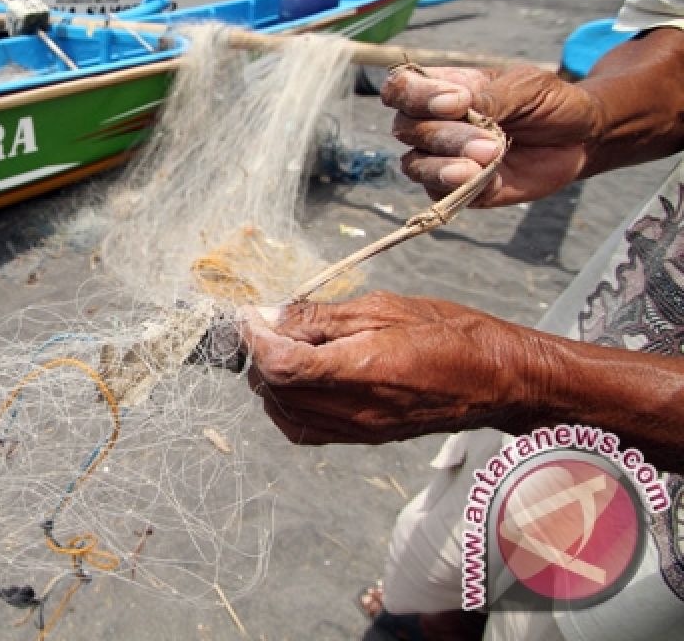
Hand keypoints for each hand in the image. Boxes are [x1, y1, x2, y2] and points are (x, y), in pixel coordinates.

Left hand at [238, 292, 551, 443]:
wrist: (497, 378)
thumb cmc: (449, 333)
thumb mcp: (384, 307)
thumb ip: (323, 317)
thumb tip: (274, 317)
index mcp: (363, 369)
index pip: (283, 365)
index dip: (255, 339)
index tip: (248, 316)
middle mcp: (356, 408)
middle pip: (276, 390)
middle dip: (260, 355)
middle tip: (270, 324)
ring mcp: (358, 428)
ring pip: (284, 412)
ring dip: (271, 379)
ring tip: (288, 345)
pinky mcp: (362, 437)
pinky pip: (304, 428)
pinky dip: (287, 403)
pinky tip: (299, 376)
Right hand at [381, 65, 598, 206]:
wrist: (581, 140)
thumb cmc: (550, 104)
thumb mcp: (527, 87)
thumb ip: (490, 96)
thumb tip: (456, 105)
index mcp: (442, 90)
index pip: (400, 88)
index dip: (414, 95)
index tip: (456, 102)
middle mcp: (432, 124)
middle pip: (405, 128)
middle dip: (445, 135)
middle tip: (492, 139)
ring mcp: (440, 159)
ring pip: (413, 164)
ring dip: (445, 164)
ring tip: (488, 159)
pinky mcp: (455, 190)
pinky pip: (436, 192)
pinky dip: (457, 186)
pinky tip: (484, 178)